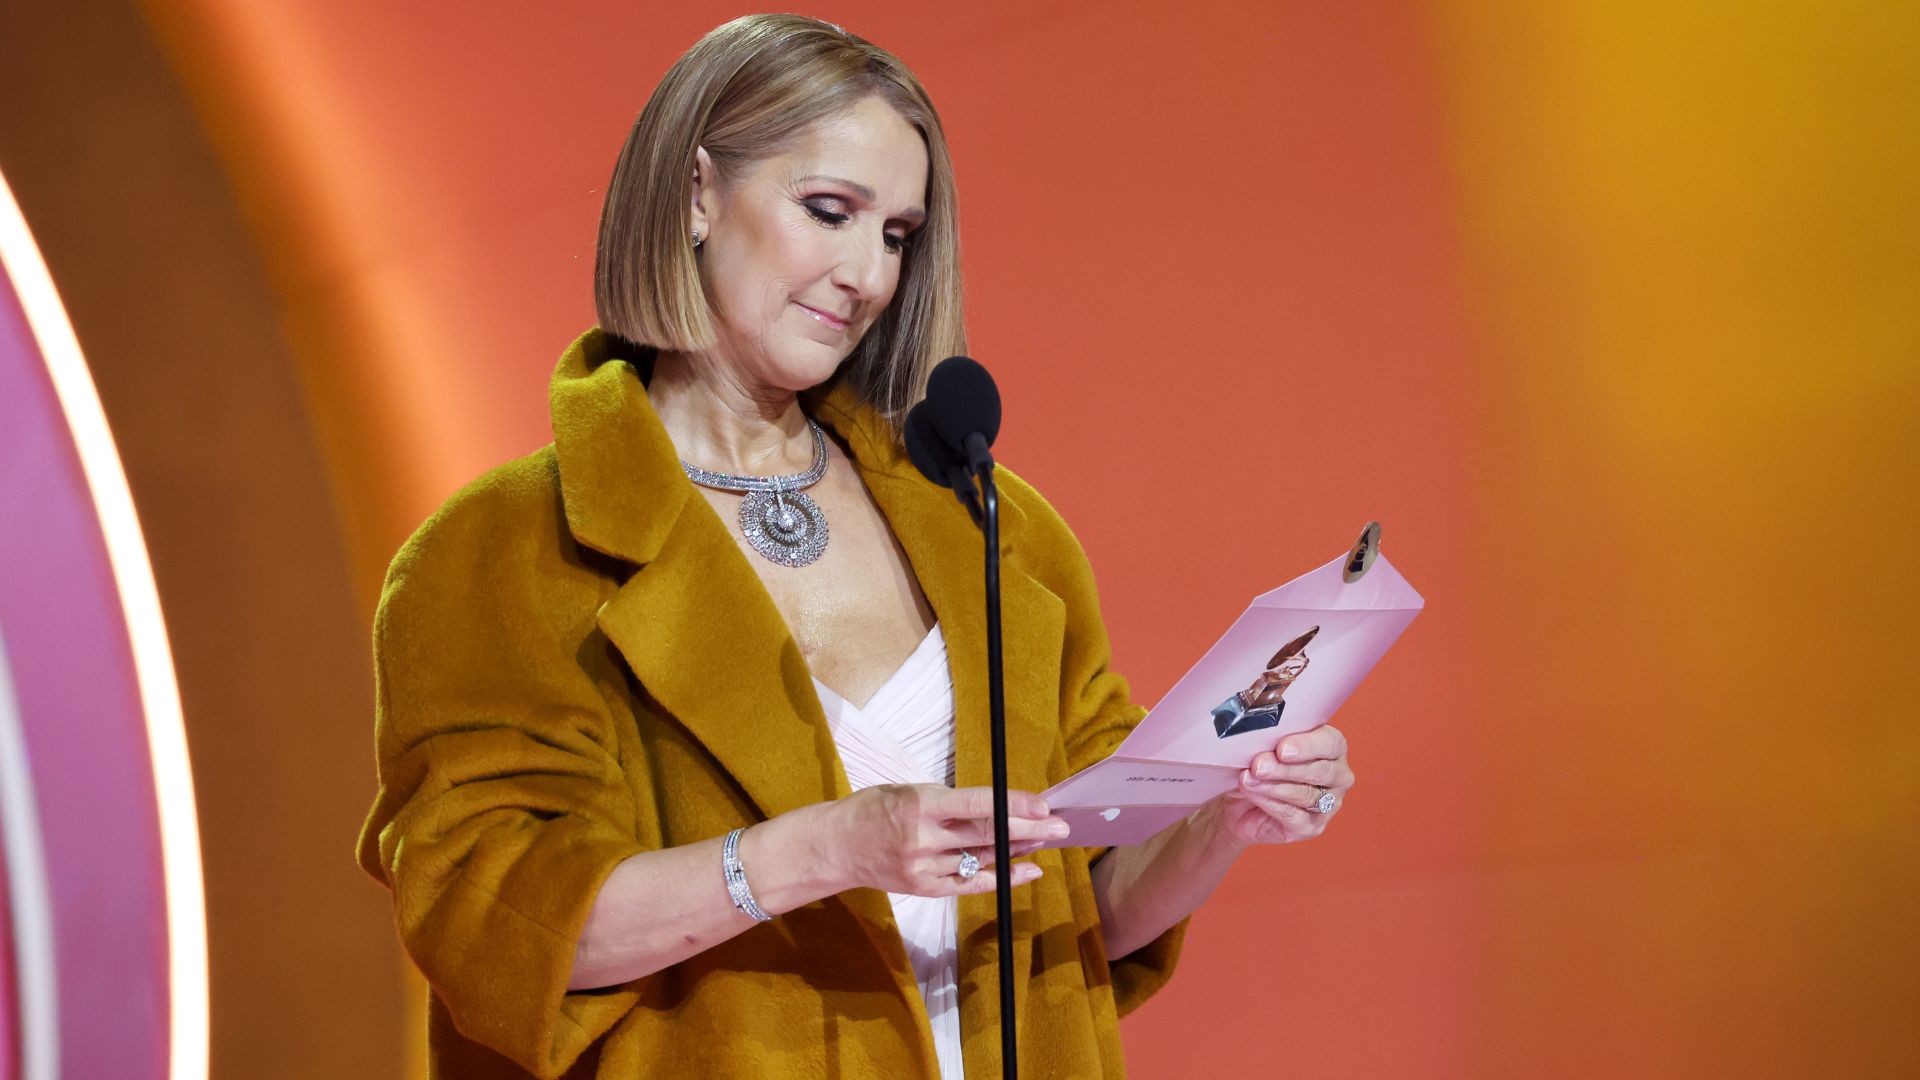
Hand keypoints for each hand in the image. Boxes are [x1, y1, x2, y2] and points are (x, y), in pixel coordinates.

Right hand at [828, 784, 1067, 896]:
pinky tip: (1029, 871)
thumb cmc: (872, 809)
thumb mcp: (907, 790)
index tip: (1042, 805)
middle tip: (1061, 824)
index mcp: (919, 806)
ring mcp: (925, 868)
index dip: (1013, 806)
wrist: (835, 847)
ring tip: (1047, 839)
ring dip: (1019, 849)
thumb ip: (947, 802)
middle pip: (986, 834)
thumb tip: (995, 807)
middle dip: (1029, 829)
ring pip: (983, 858)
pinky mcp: (925, 889)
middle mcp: (924, 839)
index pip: (977, 805)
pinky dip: (1003, 877)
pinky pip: (972, 885)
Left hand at [1212, 725, 1352, 847]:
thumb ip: (1268, 738)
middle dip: (1286, 768)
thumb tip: (1259, 738)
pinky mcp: (1311, 827)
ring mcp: (1328, 804)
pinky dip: (1268, 803)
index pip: (1331, 743)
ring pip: (1305, 795)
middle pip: (1321, 771)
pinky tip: (1251, 793)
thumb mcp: (1260, 745)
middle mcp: (1337, 775)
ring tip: (1248, 778)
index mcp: (1331, 746)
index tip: (1281, 748)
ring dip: (1273, 786)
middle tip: (1259, 766)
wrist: (1235, 801)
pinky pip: (1292, 815)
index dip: (1306, 745)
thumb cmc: (1254, 764)